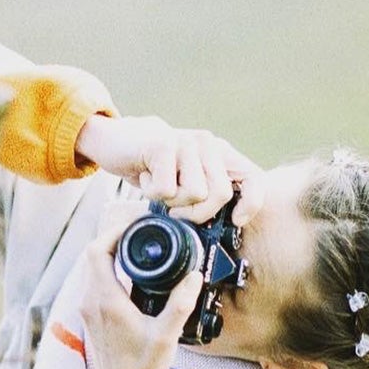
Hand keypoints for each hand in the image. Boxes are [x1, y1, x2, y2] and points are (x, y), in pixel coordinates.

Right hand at [75, 114, 265, 225]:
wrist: (114, 140)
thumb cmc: (153, 168)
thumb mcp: (185, 179)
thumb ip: (207, 194)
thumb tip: (226, 228)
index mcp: (220, 152)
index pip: (253, 178)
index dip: (251, 203)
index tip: (235, 220)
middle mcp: (208, 143)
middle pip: (221, 194)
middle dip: (198, 213)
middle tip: (176, 209)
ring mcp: (187, 142)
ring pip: (195, 193)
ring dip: (171, 202)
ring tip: (159, 187)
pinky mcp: (163, 145)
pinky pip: (166, 189)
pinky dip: (151, 192)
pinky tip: (145, 176)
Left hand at [77, 219, 202, 368]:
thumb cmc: (140, 368)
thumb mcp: (166, 335)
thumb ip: (181, 303)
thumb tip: (194, 276)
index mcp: (106, 300)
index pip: (97, 250)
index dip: (113, 231)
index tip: (135, 225)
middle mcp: (91, 301)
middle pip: (92, 255)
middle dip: (113, 238)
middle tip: (138, 232)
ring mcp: (88, 309)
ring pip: (91, 268)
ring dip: (109, 254)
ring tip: (136, 247)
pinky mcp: (91, 317)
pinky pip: (94, 282)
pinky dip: (108, 270)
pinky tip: (130, 274)